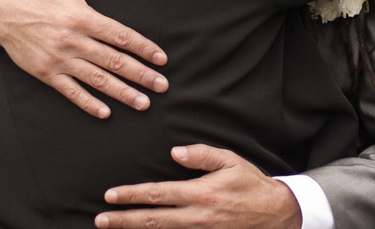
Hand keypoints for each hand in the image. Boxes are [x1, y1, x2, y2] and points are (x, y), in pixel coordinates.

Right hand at [0, 0, 168, 117]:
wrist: (0, 12)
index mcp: (82, 18)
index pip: (121, 36)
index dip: (143, 48)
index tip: (162, 59)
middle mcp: (73, 41)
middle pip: (114, 61)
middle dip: (141, 75)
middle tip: (162, 86)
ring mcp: (59, 60)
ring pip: (96, 80)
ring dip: (122, 93)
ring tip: (143, 103)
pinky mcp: (46, 73)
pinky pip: (70, 92)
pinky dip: (88, 103)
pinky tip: (106, 113)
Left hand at [96, 145, 302, 228]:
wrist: (273, 213)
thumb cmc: (250, 183)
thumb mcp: (230, 161)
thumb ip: (202, 155)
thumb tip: (174, 153)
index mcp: (201, 194)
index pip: (158, 195)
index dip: (132, 195)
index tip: (111, 195)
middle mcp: (196, 217)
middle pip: (152, 220)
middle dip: (124, 219)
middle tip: (101, 218)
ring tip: (113, 226)